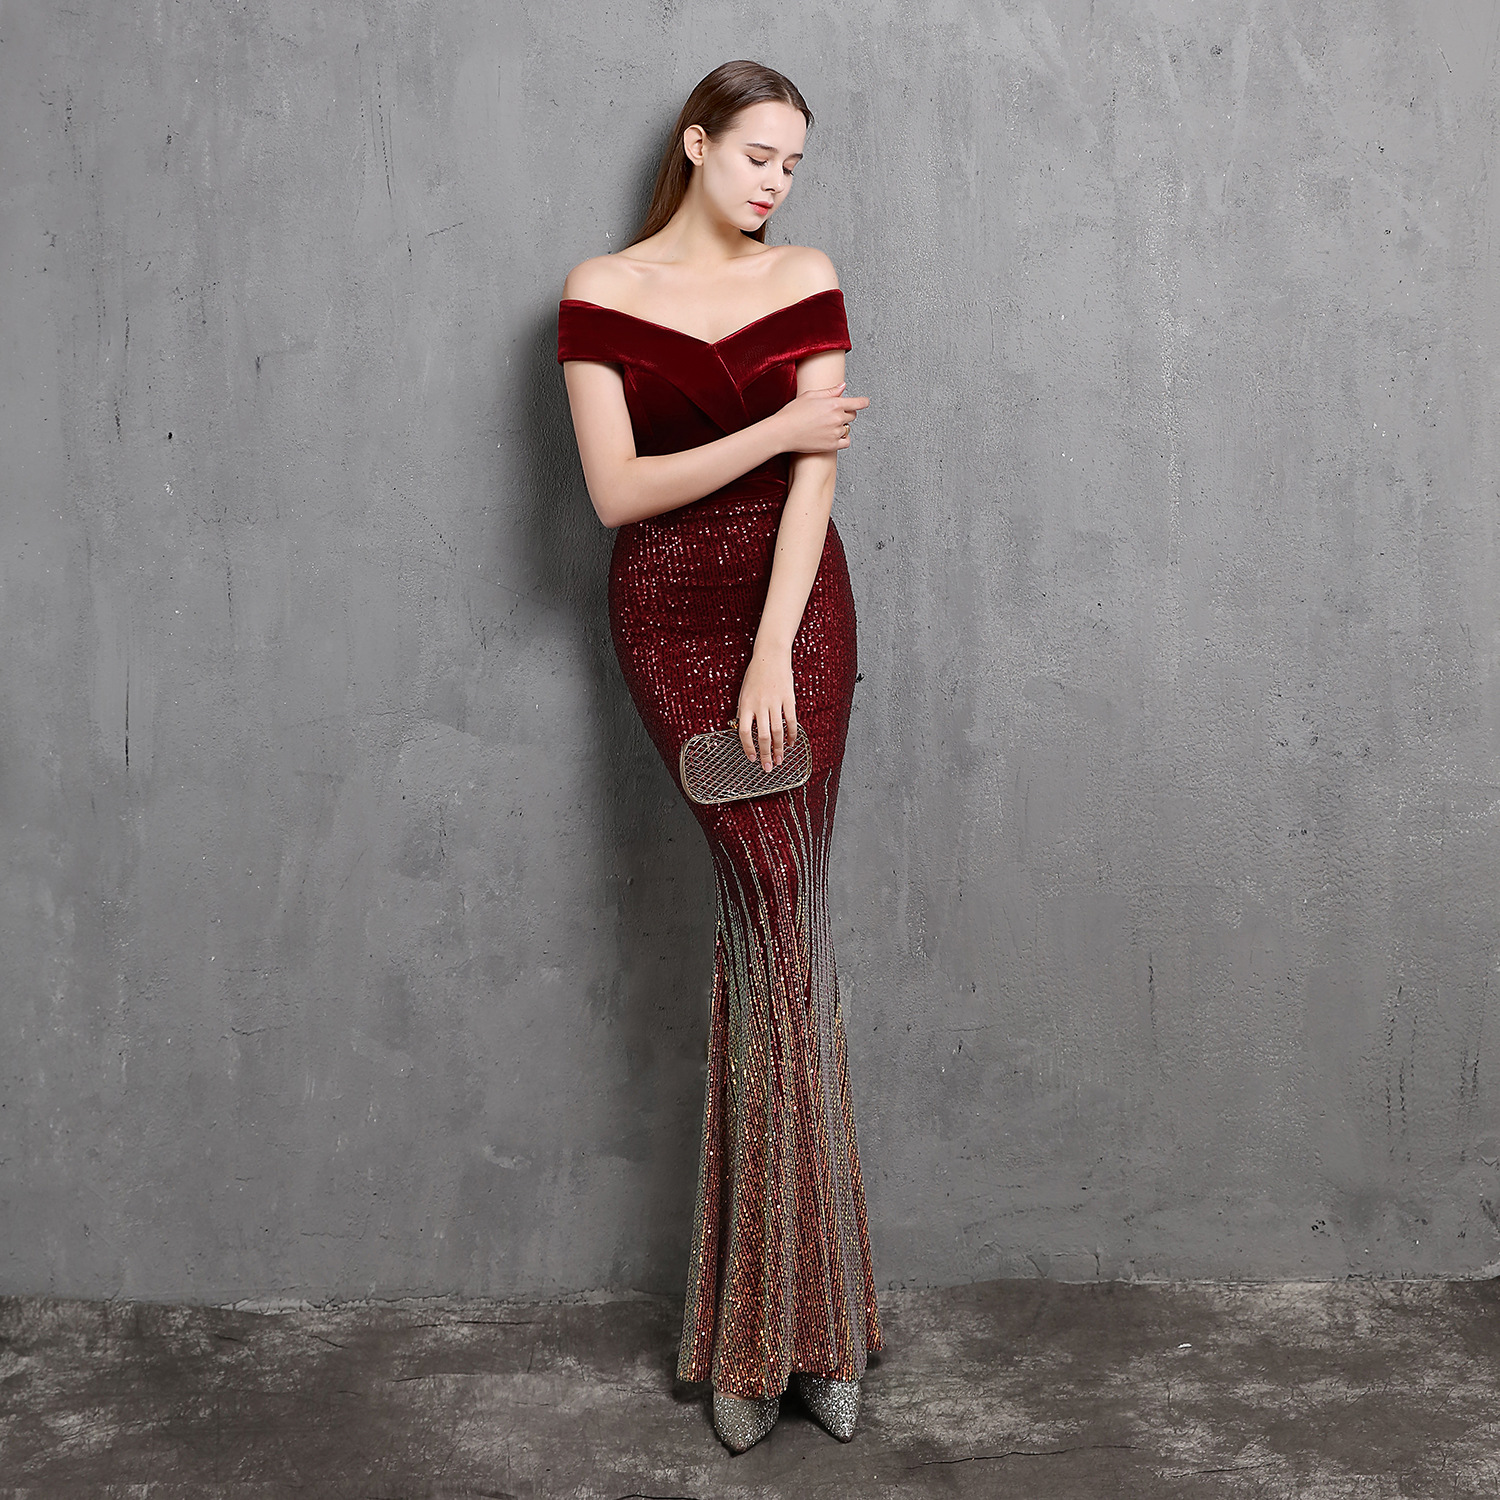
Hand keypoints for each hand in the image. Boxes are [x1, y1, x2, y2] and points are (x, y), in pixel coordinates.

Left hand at [735, 647, 796, 771]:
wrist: (770, 655)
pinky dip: (791, 734)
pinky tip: (791, 742)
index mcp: (745, 704)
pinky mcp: (788, 698)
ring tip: (780, 758)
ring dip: (779, 748)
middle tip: (768, 767)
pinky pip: (790, 720)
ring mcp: (774, 702)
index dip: (747, 747)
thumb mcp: (743, 692)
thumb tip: (745, 730)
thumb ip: (744, 711)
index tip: (751, 758)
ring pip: (776, 731)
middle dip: (765, 754)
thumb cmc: (756, 674)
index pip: (743, 732)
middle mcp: (759, 705)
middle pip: (761, 736)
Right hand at [775, 381, 869, 453]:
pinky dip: (842, 439)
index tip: (865, 402)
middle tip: (833, 414)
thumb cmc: (793, 413)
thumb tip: (843, 386)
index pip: (858, 403)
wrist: (782, 432)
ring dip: (841, 426)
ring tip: (826, 425)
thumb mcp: (810, 395)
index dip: (863, 402)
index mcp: (834, 404)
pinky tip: (833, 435)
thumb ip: (830, 391)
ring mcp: (835, 433)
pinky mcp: (832, 446)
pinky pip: (846, 442)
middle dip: (846, 413)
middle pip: (853, 415)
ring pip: (848, 428)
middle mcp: (837, 418)